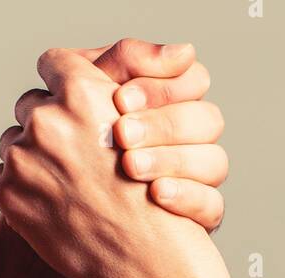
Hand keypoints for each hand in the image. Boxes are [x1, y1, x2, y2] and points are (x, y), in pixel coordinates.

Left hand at [0, 41, 227, 277]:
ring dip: (31, 157)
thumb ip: (102, 99)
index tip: (66, 96)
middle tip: (71, 151)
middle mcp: (48, 120)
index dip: (61, 79)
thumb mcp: (143, 127)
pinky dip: (20, 188)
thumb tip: (74, 84)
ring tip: (64, 182)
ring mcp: (23, 158)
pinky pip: (2, 176)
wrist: (145, 259)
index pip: (53, 63)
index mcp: (82, 94)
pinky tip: (52, 202)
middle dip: (47, 124)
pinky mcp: (9, 193)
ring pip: (12, 141)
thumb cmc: (153, 197)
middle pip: (30, 104)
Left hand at [80, 40, 226, 231]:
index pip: (193, 80)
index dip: (161, 88)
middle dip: (162, 124)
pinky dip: (187, 197)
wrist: (68, 212)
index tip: (119, 100)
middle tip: (121, 134)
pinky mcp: (199, 219)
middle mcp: (192, 140)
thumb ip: (125, 60)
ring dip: (172, 160)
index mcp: (173, 103)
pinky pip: (213, 206)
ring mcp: (199, 181)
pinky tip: (157, 194)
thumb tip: (182, 52)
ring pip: (215, 162)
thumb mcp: (87, 93)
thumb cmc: (71, 146)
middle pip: (208, 120)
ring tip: (131, 166)